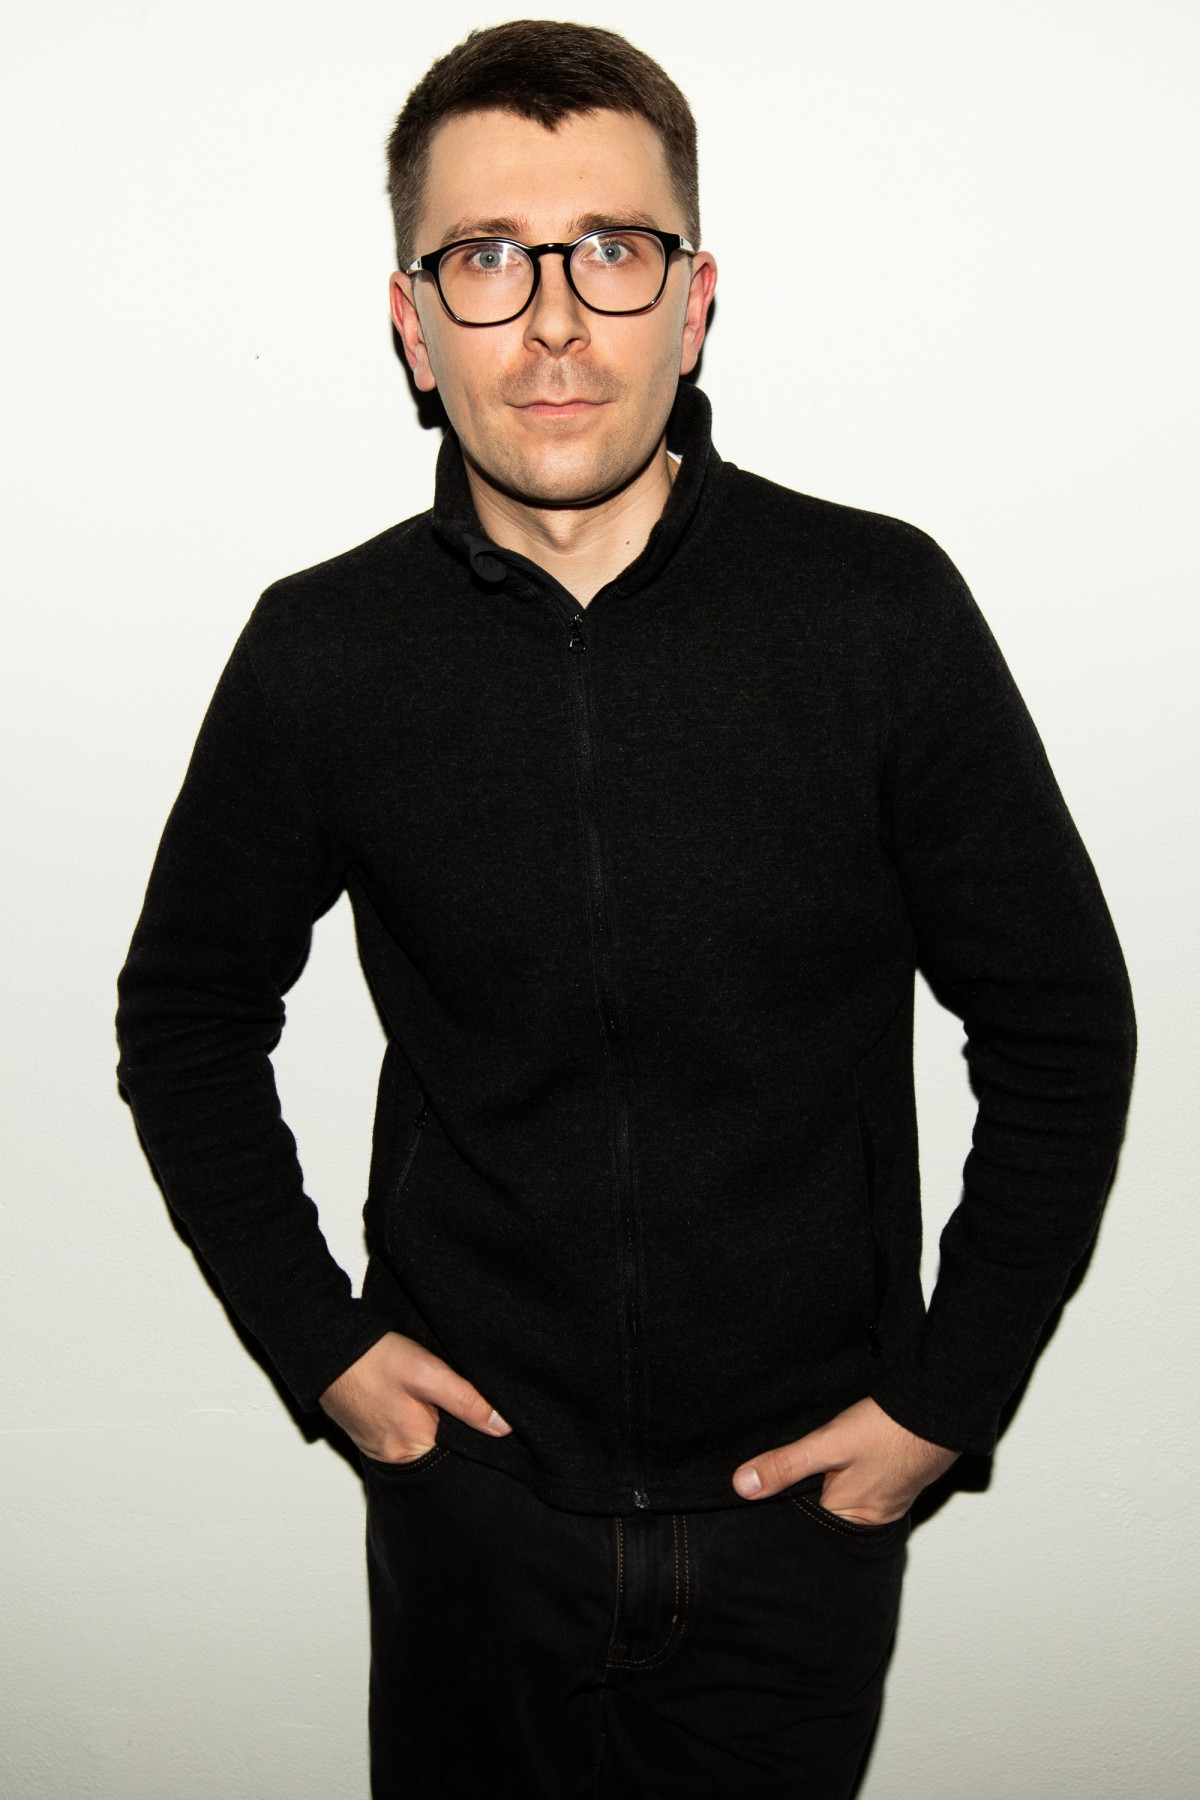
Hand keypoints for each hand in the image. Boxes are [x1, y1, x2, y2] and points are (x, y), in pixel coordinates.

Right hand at [319, 1330, 511, 1463]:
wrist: (324, 1349)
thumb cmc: (372, 1359)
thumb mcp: (428, 1373)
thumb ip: (466, 1401)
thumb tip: (503, 1426)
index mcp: (414, 1447)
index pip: (462, 1453)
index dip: (477, 1435)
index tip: (487, 1413)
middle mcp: (396, 1457)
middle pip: (443, 1450)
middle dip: (456, 1429)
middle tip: (457, 1398)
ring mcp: (381, 1448)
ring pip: (424, 1441)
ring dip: (435, 1423)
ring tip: (436, 1397)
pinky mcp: (372, 1435)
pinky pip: (403, 1435)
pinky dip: (415, 1420)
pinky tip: (415, 1399)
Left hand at [732, 1396, 957, 1523]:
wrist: (939, 1407)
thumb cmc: (889, 1430)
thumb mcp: (828, 1445)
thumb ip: (786, 1466)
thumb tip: (742, 1487)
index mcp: (851, 1517)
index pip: (804, 1519)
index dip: (785, 1498)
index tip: (770, 1480)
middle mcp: (873, 1515)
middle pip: (827, 1505)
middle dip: (811, 1486)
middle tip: (803, 1459)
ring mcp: (890, 1498)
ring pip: (847, 1490)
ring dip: (834, 1473)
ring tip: (826, 1452)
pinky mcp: (900, 1478)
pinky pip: (868, 1478)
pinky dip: (855, 1466)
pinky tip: (852, 1446)